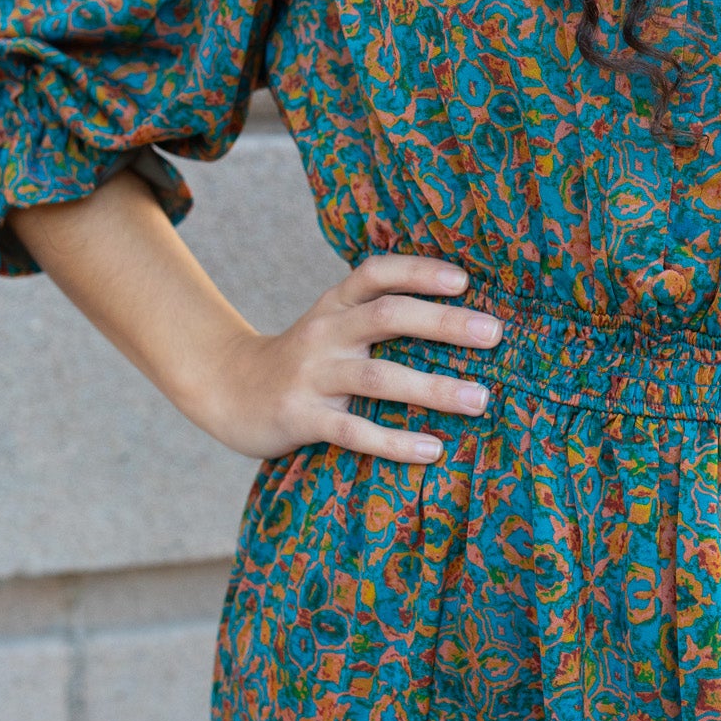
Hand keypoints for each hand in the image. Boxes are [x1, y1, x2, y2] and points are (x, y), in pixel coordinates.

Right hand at [192, 254, 502, 461]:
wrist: (227, 390)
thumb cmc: (303, 359)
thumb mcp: (333, 324)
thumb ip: (378, 315)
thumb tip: (460, 317)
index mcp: (336, 305)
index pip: (376, 273)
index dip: (419, 270)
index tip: (464, 280)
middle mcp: (325, 332)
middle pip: (387, 316)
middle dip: (443, 323)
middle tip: (494, 333)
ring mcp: (312, 375)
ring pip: (378, 377)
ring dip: (433, 387)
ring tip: (480, 399)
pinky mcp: (301, 417)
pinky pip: (354, 431)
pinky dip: (395, 441)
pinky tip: (432, 449)